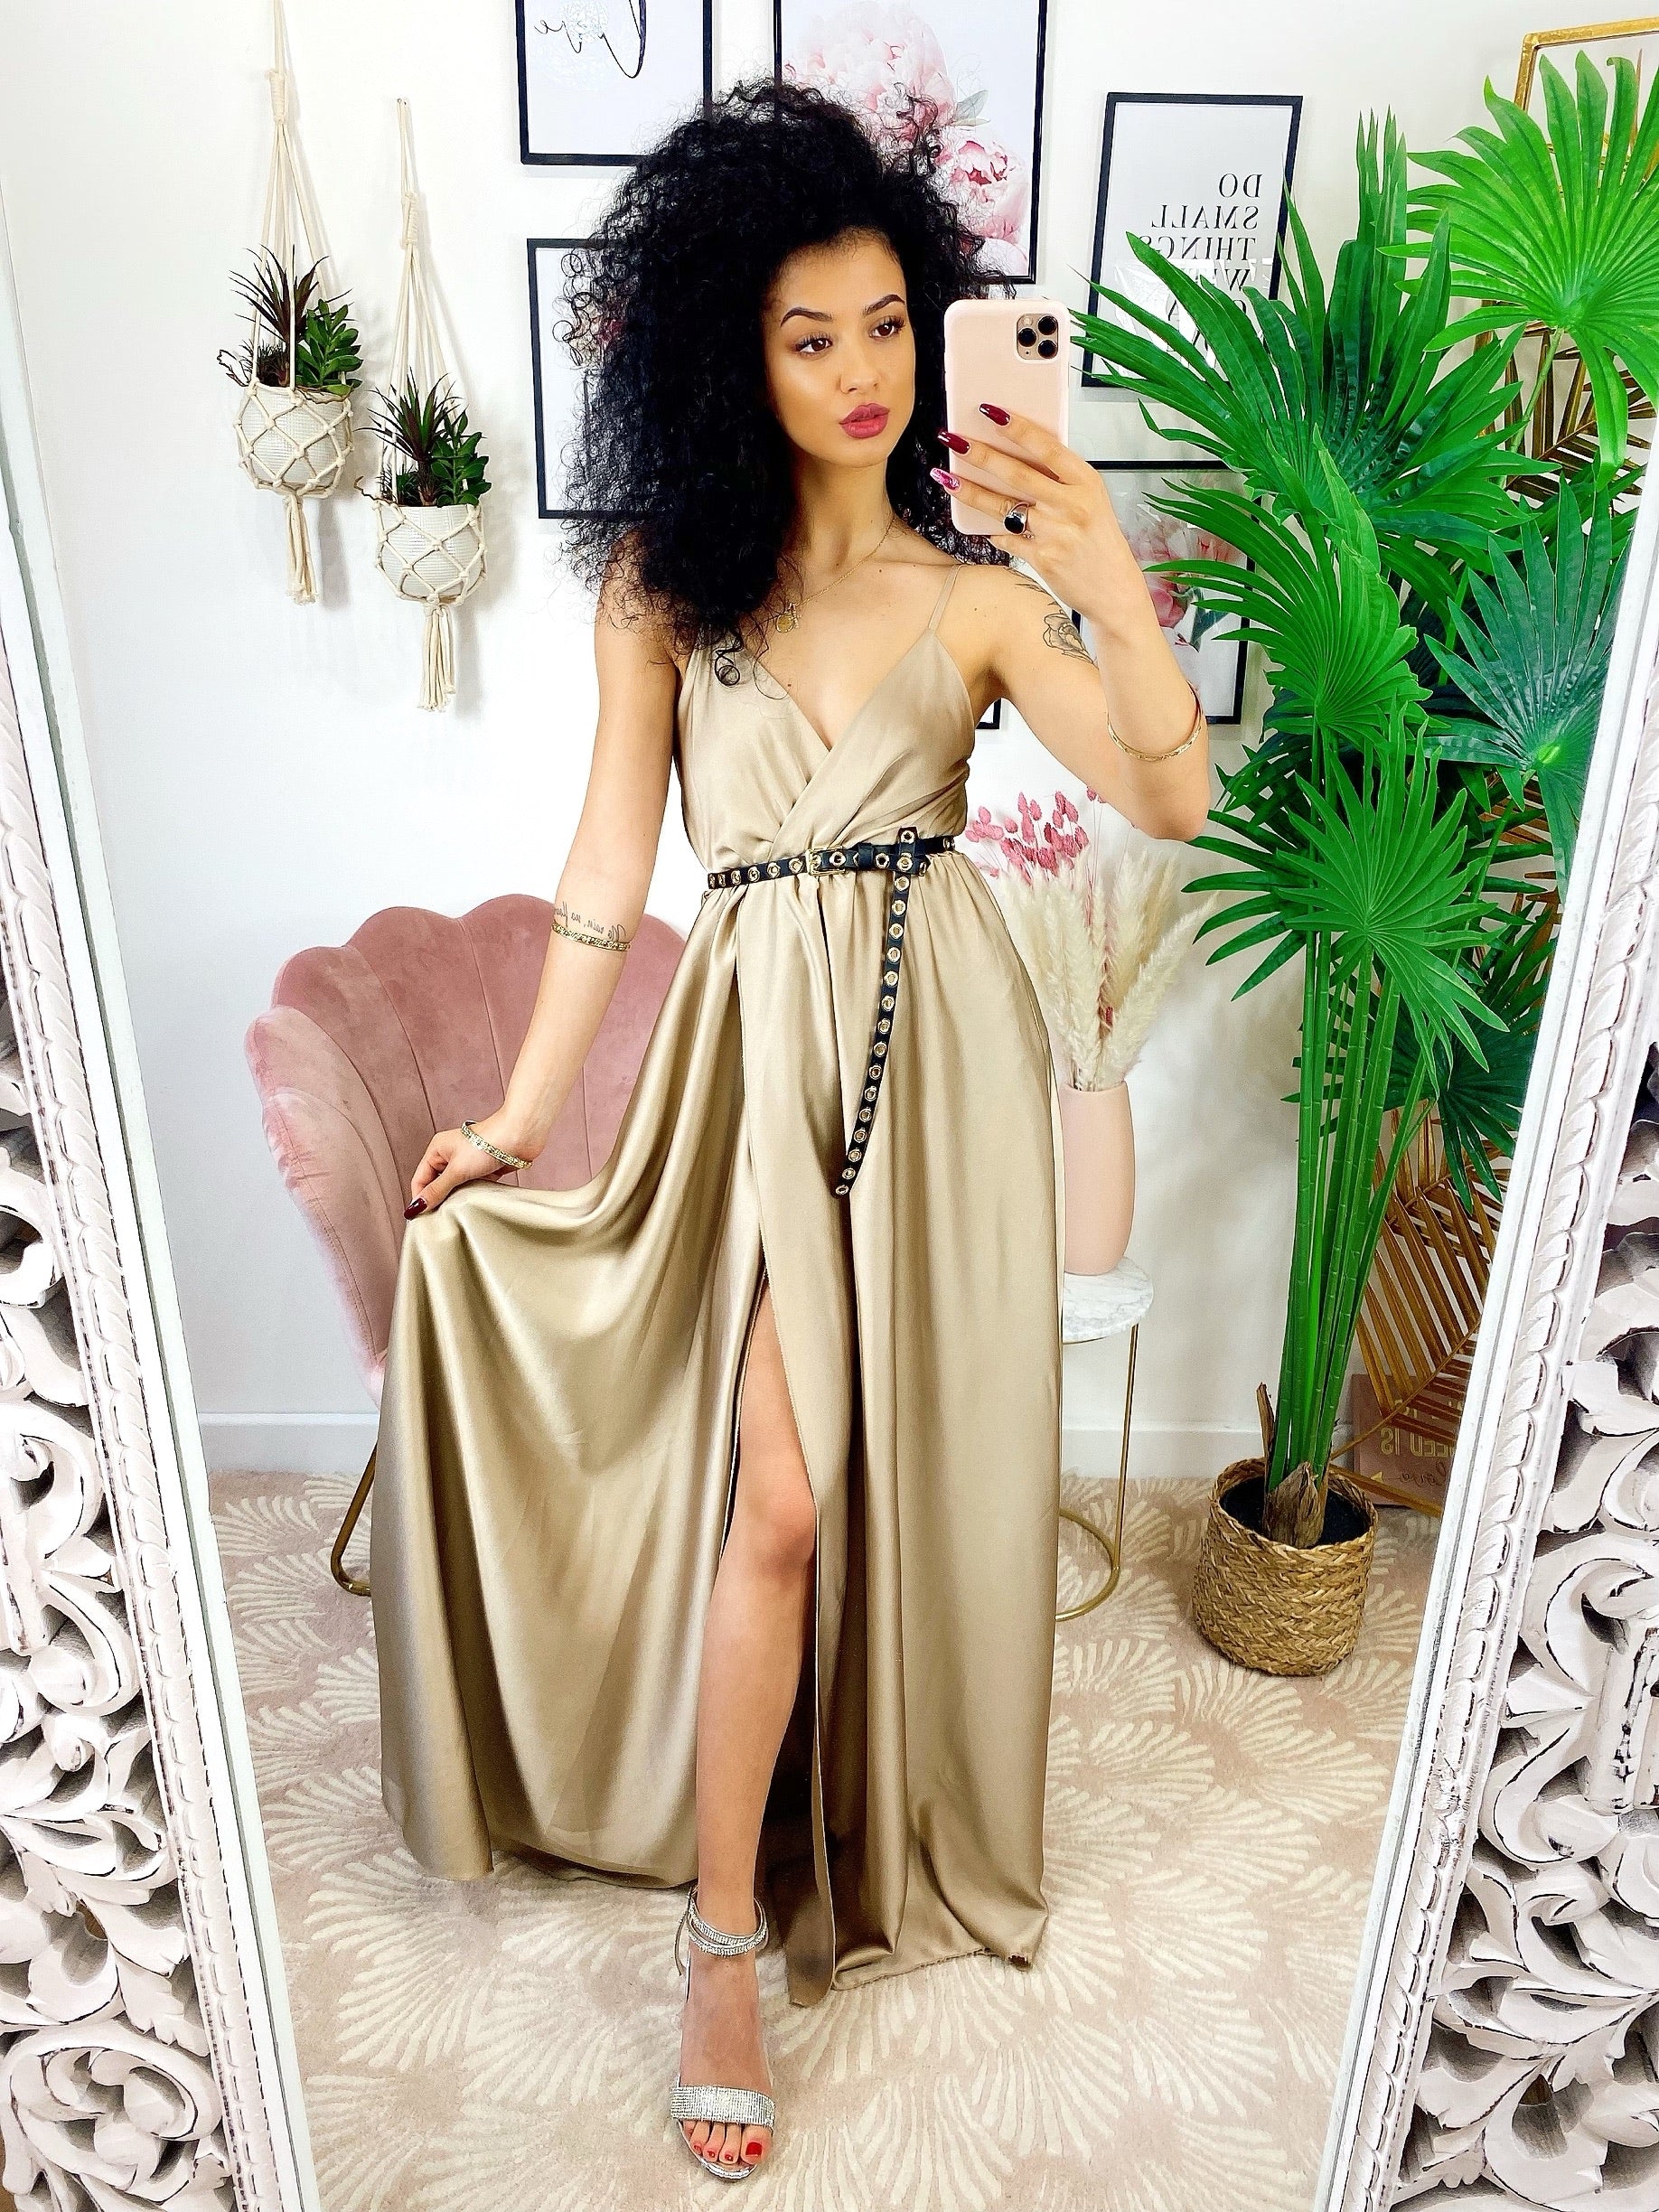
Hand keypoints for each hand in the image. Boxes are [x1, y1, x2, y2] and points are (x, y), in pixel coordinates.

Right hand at [404, 1115, 538, 1215]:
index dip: (420, 1199)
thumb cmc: (487, 1143)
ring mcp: (467, 1163)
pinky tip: (474, 1204)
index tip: (422, 1219)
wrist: (521, 1134)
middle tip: (440, 1220)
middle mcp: (450, 1156)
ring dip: (456, 1199)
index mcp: (437, 1150)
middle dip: (438, 1201)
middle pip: (437, 1185)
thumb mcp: (457, 1170)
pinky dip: (472, 1195)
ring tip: (457, 1213)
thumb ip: (437, 1190)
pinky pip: (472, 1187)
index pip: (420, 1180)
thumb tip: (416, 1207)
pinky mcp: (484, 1169)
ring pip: (455, 1188)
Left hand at [932, 405, 1132, 619]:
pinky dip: (992, 532)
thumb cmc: (1101, 542)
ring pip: (1003, 507)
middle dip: (980, 454)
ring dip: (970, 491)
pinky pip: (1007, 539)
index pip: (1046, 447)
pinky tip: (980, 526)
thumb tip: (1019, 457)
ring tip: (946, 478)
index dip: (1017, 428)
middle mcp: (1071, 505)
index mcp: (1086, 482)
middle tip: (952, 440)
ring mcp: (1056, 533)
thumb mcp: (1092, 501)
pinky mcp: (1043, 559)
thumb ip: (1062, 481)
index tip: (990, 412)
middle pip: (1017, 474)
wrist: (1115, 590)